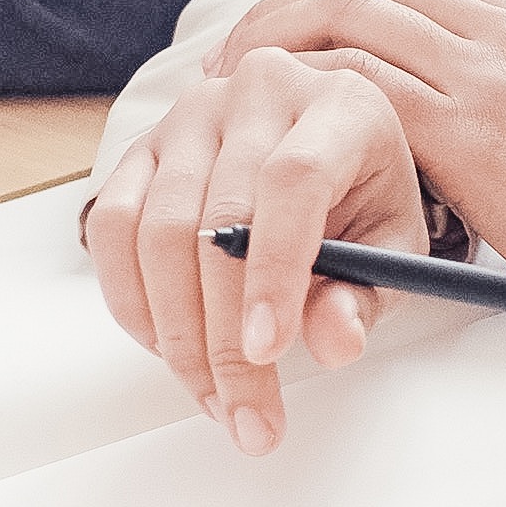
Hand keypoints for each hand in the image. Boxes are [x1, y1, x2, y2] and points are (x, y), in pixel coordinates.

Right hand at [83, 41, 421, 451]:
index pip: (291, 181)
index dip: (274, 272)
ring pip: (157, 230)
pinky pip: (113, 228)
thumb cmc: (364, 200)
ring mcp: (190, 116)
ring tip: (214, 397)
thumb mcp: (392, 248)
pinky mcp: (140, 148)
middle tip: (245, 414)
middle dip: (224, 337)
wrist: (326, 152)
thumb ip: (367, 296)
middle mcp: (257, 92)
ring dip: (177, 333)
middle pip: (217, 219)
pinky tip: (168, 346)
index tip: (268, 352)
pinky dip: (132, 300)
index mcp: (338, 105)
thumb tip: (333, 342)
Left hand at [212, 0, 505, 371]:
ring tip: (233, 95)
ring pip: (350, 16)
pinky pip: (360, 88)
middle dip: (283, 9)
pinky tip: (272, 136)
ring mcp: (494, 75)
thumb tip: (448, 135)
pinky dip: (303, 101)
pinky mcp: (477, 132)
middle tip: (235, 58)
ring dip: (276, 47)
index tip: (287, 33)